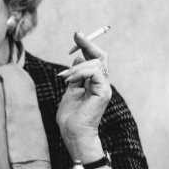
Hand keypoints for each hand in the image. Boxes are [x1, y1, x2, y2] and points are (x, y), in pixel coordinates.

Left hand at [56, 31, 111, 158]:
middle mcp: (102, 83)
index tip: (77, 35)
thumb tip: (78, 59)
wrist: (73, 133)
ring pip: (96, 63)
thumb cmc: (70, 117)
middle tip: (76, 35)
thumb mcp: (70, 91)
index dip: (87, 46)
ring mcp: (104, 87)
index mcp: (94, 83)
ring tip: (64, 78)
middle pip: (100, 56)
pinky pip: (95, 72)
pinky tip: (70, 81)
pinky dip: (80, 73)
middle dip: (87, 44)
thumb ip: (75, 76)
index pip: (95, 59)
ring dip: (76, 67)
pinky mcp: (103, 92)